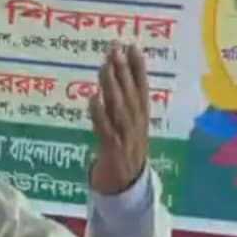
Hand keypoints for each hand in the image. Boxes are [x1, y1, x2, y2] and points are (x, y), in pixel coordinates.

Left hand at [89, 42, 149, 193]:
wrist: (126, 190)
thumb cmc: (125, 155)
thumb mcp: (130, 129)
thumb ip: (125, 106)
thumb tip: (116, 78)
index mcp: (142, 119)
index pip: (142, 89)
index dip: (138, 68)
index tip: (132, 46)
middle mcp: (136, 126)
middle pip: (130, 95)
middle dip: (124, 71)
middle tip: (115, 49)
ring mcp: (126, 138)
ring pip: (119, 109)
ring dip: (113, 86)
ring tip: (106, 66)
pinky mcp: (112, 152)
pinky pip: (105, 130)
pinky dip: (100, 114)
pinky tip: (93, 98)